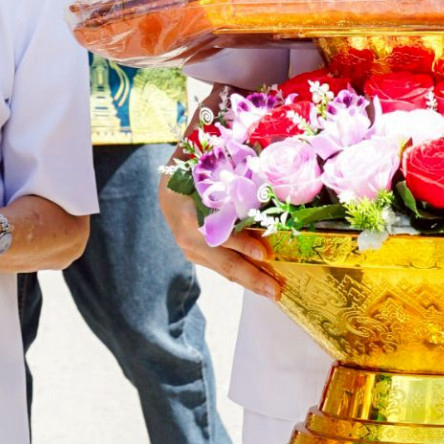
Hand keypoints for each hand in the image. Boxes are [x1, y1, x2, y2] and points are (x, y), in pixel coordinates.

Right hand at [159, 174, 280, 300]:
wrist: (168, 190)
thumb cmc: (193, 174)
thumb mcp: (208, 169)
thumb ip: (231, 166)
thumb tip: (265, 152)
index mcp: (188, 212)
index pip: (218, 231)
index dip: (241, 243)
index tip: (263, 253)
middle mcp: (189, 237)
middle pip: (223, 260)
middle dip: (252, 276)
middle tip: (274, 290)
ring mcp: (193, 250)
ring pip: (225, 268)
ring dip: (251, 280)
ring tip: (273, 291)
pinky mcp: (199, 257)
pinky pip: (223, 267)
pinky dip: (244, 274)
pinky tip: (262, 282)